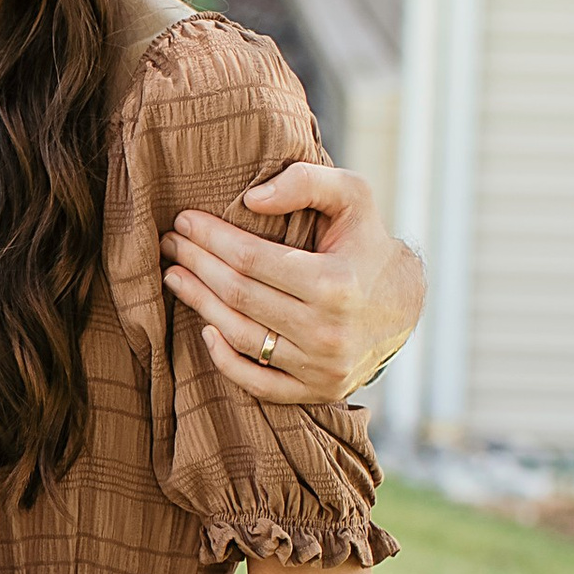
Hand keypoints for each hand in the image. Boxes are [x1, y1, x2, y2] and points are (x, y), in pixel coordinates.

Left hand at [162, 160, 424, 404]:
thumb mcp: (353, 197)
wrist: (403, 306)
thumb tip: (251, 200)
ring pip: (240, 336)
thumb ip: (307, 182)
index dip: (210, 238)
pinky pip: (256, 381)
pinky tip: (206, 328)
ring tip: (176, 276)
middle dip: (196, 265)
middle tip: (171, 245)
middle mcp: (328, 331)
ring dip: (199, 304)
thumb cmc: (366, 243)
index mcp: (336, 283)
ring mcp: (322, 367)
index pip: (251, 259)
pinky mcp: (316, 391)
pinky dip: (224, 358)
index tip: (184, 221)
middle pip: (239, 296)